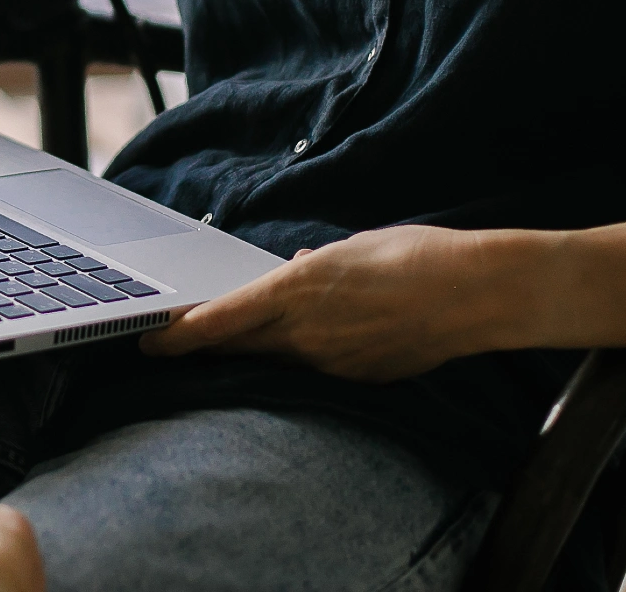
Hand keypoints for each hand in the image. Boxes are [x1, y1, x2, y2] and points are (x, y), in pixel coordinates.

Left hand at [138, 225, 510, 381]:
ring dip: (264, 346)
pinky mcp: (359, 378)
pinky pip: (320, 365)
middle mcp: (306, 333)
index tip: (151, 340)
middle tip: (175, 345)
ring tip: (259, 330)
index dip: (180, 335)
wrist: (475, 294)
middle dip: (207, 347)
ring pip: (281, 356)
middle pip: (240, 347)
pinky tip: (333, 333)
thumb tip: (294, 270)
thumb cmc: (415, 257)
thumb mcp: (352, 247)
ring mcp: (333, 362)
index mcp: (296, 291)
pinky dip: (313, 351)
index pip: (221, 322)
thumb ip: (313, 266)